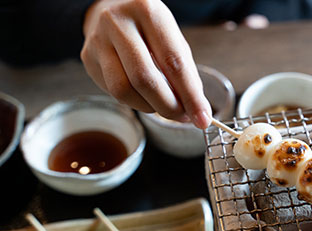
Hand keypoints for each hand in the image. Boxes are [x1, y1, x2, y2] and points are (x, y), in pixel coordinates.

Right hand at [81, 0, 211, 128]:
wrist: (111, 8)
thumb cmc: (149, 27)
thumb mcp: (173, 39)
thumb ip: (184, 72)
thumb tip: (195, 109)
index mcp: (148, 11)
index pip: (173, 62)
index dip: (190, 95)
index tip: (202, 118)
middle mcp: (118, 22)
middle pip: (144, 79)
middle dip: (168, 106)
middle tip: (183, 116)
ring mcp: (98, 40)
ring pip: (123, 90)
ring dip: (149, 107)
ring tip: (163, 105)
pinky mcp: (87, 57)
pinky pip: (112, 92)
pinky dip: (135, 101)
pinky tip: (144, 95)